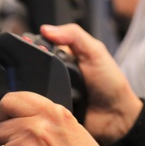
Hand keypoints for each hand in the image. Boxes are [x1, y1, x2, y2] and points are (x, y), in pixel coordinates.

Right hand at [39, 23, 142, 145]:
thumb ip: (74, 35)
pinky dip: (37, 105)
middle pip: (31, 69)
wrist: (116, 116)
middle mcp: (53, 75)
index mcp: (63, 58)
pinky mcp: (48, 111)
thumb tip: (46, 29)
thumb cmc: (110, 82)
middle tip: (37, 70)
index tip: (28, 47)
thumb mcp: (95, 52)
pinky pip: (35, 107)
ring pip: (29, 88)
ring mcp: (50, 94)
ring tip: (39, 88)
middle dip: (31, 69)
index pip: (38, 49)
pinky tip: (41, 103)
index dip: (32, 47)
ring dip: (33, 89)